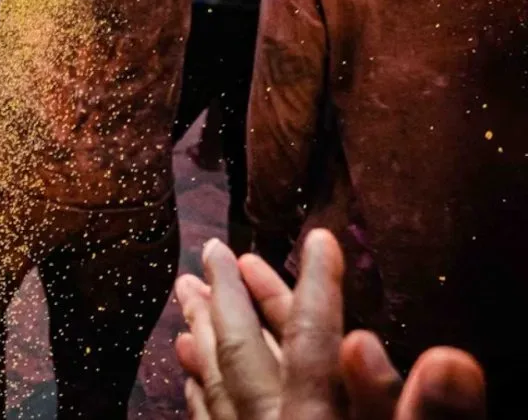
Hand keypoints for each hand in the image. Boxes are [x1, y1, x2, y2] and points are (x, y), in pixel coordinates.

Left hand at [175, 230, 486, 419]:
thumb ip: (433, 416)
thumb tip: (450, 360)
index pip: (314, 342)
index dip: (318, 288)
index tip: (319, 237)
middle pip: (243, 356)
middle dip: (232, 297)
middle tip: (216, 248)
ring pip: (216, 385)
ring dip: (203, 334)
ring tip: (188, 289)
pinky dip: (198, 390)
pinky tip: (189, 369)